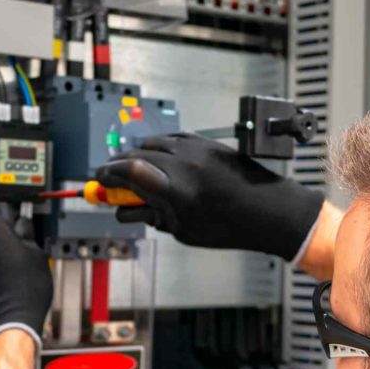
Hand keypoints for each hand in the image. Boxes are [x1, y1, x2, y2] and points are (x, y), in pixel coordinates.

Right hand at [95, 133, 325, 260]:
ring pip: (152, 143)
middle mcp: (184, 165)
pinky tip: (156, 157)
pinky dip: (158, 147)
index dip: (107, 176)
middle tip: (109, 178)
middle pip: (136, 155)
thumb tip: (128, 209)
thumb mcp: (185, 231)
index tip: (100, 182)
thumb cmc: (231, 228)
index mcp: (177, 192)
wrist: (269, 210)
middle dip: (118, 167)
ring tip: (131, 169)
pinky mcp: (207, 143)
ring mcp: (196, 150)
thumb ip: (153, 216)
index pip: (128, 172)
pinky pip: (172, 138)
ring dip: (136, 154)